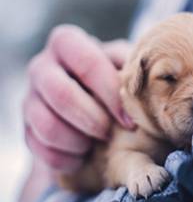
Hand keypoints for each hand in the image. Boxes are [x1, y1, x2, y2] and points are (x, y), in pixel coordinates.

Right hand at [23, 25, 134, 171]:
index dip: (111, 94)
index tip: (130, 120)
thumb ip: (132, 67)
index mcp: (67, 42)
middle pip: (62, 94)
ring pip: (47, 125)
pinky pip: (41, 149)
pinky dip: (67, 158)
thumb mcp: (123, 65)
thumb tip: (156, 77)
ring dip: (79, 141)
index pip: (88, 64)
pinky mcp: (26, 127)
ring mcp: (30, 97)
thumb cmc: (111, 79)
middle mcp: (42, 66)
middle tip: (110, 134)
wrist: (86, 101)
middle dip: (93, 120)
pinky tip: (84, 156)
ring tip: (98, 144)